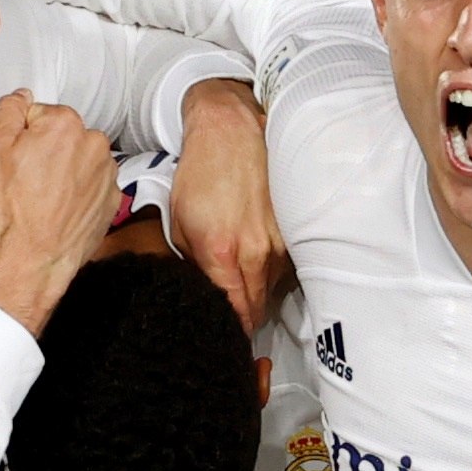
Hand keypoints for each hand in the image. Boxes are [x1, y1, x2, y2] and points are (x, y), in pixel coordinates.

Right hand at [0, 90, 120, 332]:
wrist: (36, 255)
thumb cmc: (16, 208)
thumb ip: (9, 110)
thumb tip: (21, 96)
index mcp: (66, 124)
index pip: (40, 114)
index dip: (25, 136)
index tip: (20, 159)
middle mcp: (94, 143)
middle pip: (64, 135)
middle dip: (48, 150)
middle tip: (29, 179)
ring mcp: (107, 172)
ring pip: (79, 159)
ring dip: (65, 170)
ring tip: (45, 196)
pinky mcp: (112, 197)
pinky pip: (92, 183)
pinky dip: (79, 191)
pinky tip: (60, 207)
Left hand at [172, 80, 285, 331]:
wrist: (230, 134)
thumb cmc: (200, 175)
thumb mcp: (181, 225)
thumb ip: (195, 265)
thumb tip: (205, 293)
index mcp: (222, 253)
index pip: (236, 312)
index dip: (232, 330)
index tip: (225, 337)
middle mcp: (255, 252)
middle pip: (256, 308)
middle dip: (244, 318)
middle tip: (232, 323)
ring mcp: (278, 242)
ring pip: (271, 290)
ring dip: (257, 296)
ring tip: (242, 292)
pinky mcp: (291, 232)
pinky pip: (282, 269)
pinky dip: (269, 275)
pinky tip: (256, 267)